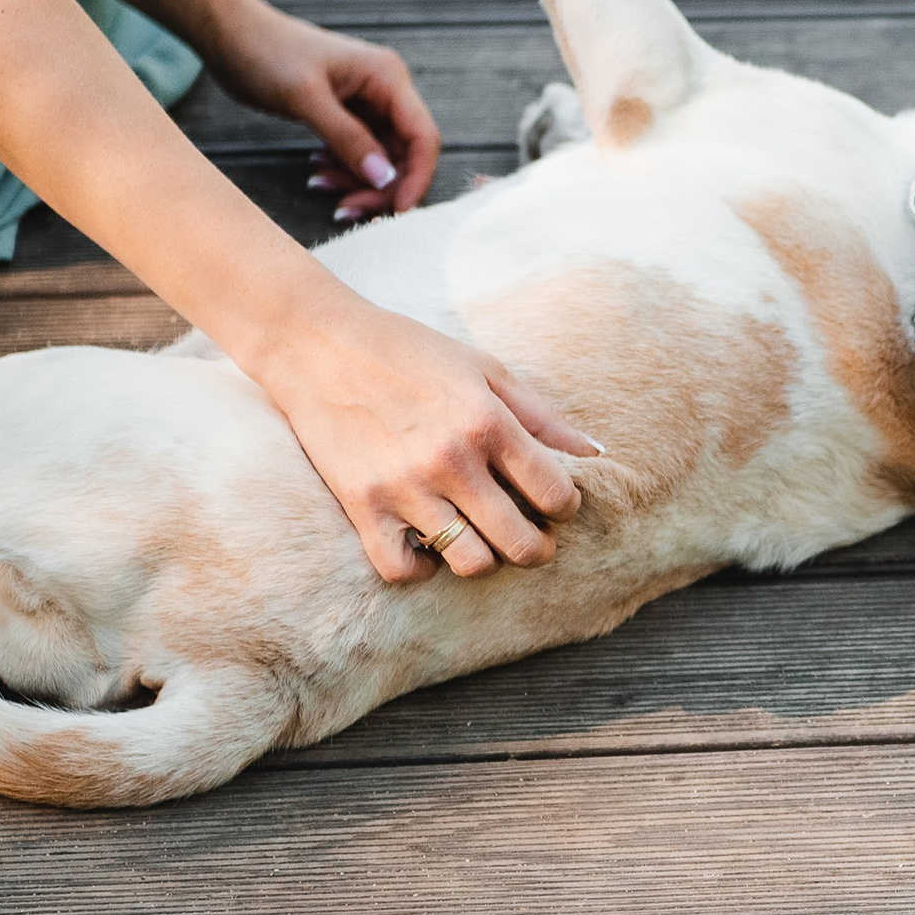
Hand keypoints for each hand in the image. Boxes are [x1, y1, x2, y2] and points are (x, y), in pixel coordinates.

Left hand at [205, 0, 439, 218]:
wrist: (230, 33)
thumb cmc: (266, 52)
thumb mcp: (305, 98)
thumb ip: (347, 138)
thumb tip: (384, 178)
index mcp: (387, 77)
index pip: (422, 136)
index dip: (416, 178)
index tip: (397, 212)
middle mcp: (385, 89)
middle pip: (404, 154)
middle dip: (380, 187)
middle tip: (346, 210)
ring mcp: (366, 101)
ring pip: (380, 158)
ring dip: (357, 181)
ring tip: (320, 185)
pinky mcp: (345, 112)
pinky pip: (357, 152)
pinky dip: (342, 169)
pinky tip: (316, 171)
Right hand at [263, 295, 602, 581]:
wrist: (320, 344)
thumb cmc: (410, 351)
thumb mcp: (484, 368)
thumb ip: (541, 414)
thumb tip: (595, 453)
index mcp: (486, 421)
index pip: (554, 493)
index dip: (566, 507)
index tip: (556, 504)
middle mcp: (450, 460)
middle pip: (520, 542)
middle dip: (539, 549)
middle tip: (535, 540)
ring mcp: (404, 487)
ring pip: (468, 563)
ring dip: (485, 560)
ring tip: (483, 541)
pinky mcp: (362, 506)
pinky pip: (401, 569)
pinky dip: (422, 569)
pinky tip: (430, 546)